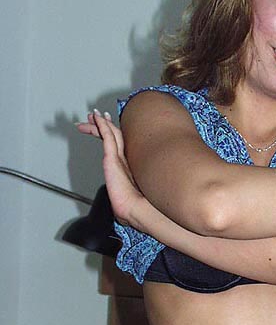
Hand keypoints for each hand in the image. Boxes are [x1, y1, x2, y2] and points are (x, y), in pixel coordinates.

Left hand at [76, 110, 142, 225]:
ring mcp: (122, 157)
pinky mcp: (115, 158)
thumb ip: (123, 192)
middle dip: (102, 125)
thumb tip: (122, 201)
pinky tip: (96, 118)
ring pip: (111, 134)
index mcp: (128, 166)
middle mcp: (127, 158)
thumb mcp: (124, 196)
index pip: (118, 145)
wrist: (134, 209)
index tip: (102, 125)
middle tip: (93, 116)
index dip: (109, 134)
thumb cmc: (131, 206)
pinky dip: (102, 126)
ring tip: (91, 115)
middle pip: (114, 136)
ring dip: (100, 122)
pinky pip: (108, 137)